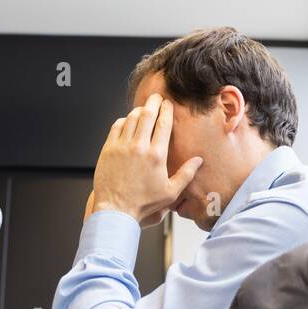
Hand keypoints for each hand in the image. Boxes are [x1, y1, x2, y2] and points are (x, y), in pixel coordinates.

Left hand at [91, 94, 201, 223]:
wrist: (116, 210)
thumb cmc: (143, 203)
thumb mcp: (170, 192)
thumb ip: (186, 174)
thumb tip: (199, 160)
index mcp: (157, 155)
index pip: (163, 124)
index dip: (167, 110)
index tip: (168, 104)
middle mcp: (139, 147)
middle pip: (147, 114)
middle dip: (154, 102)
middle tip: (157, 97)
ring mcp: (122, 147)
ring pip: (131, 118)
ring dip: (139, 110)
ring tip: (144, 109)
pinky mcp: (108, 150)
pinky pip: (116, 127)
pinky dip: (123, 120)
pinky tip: (127, 122)